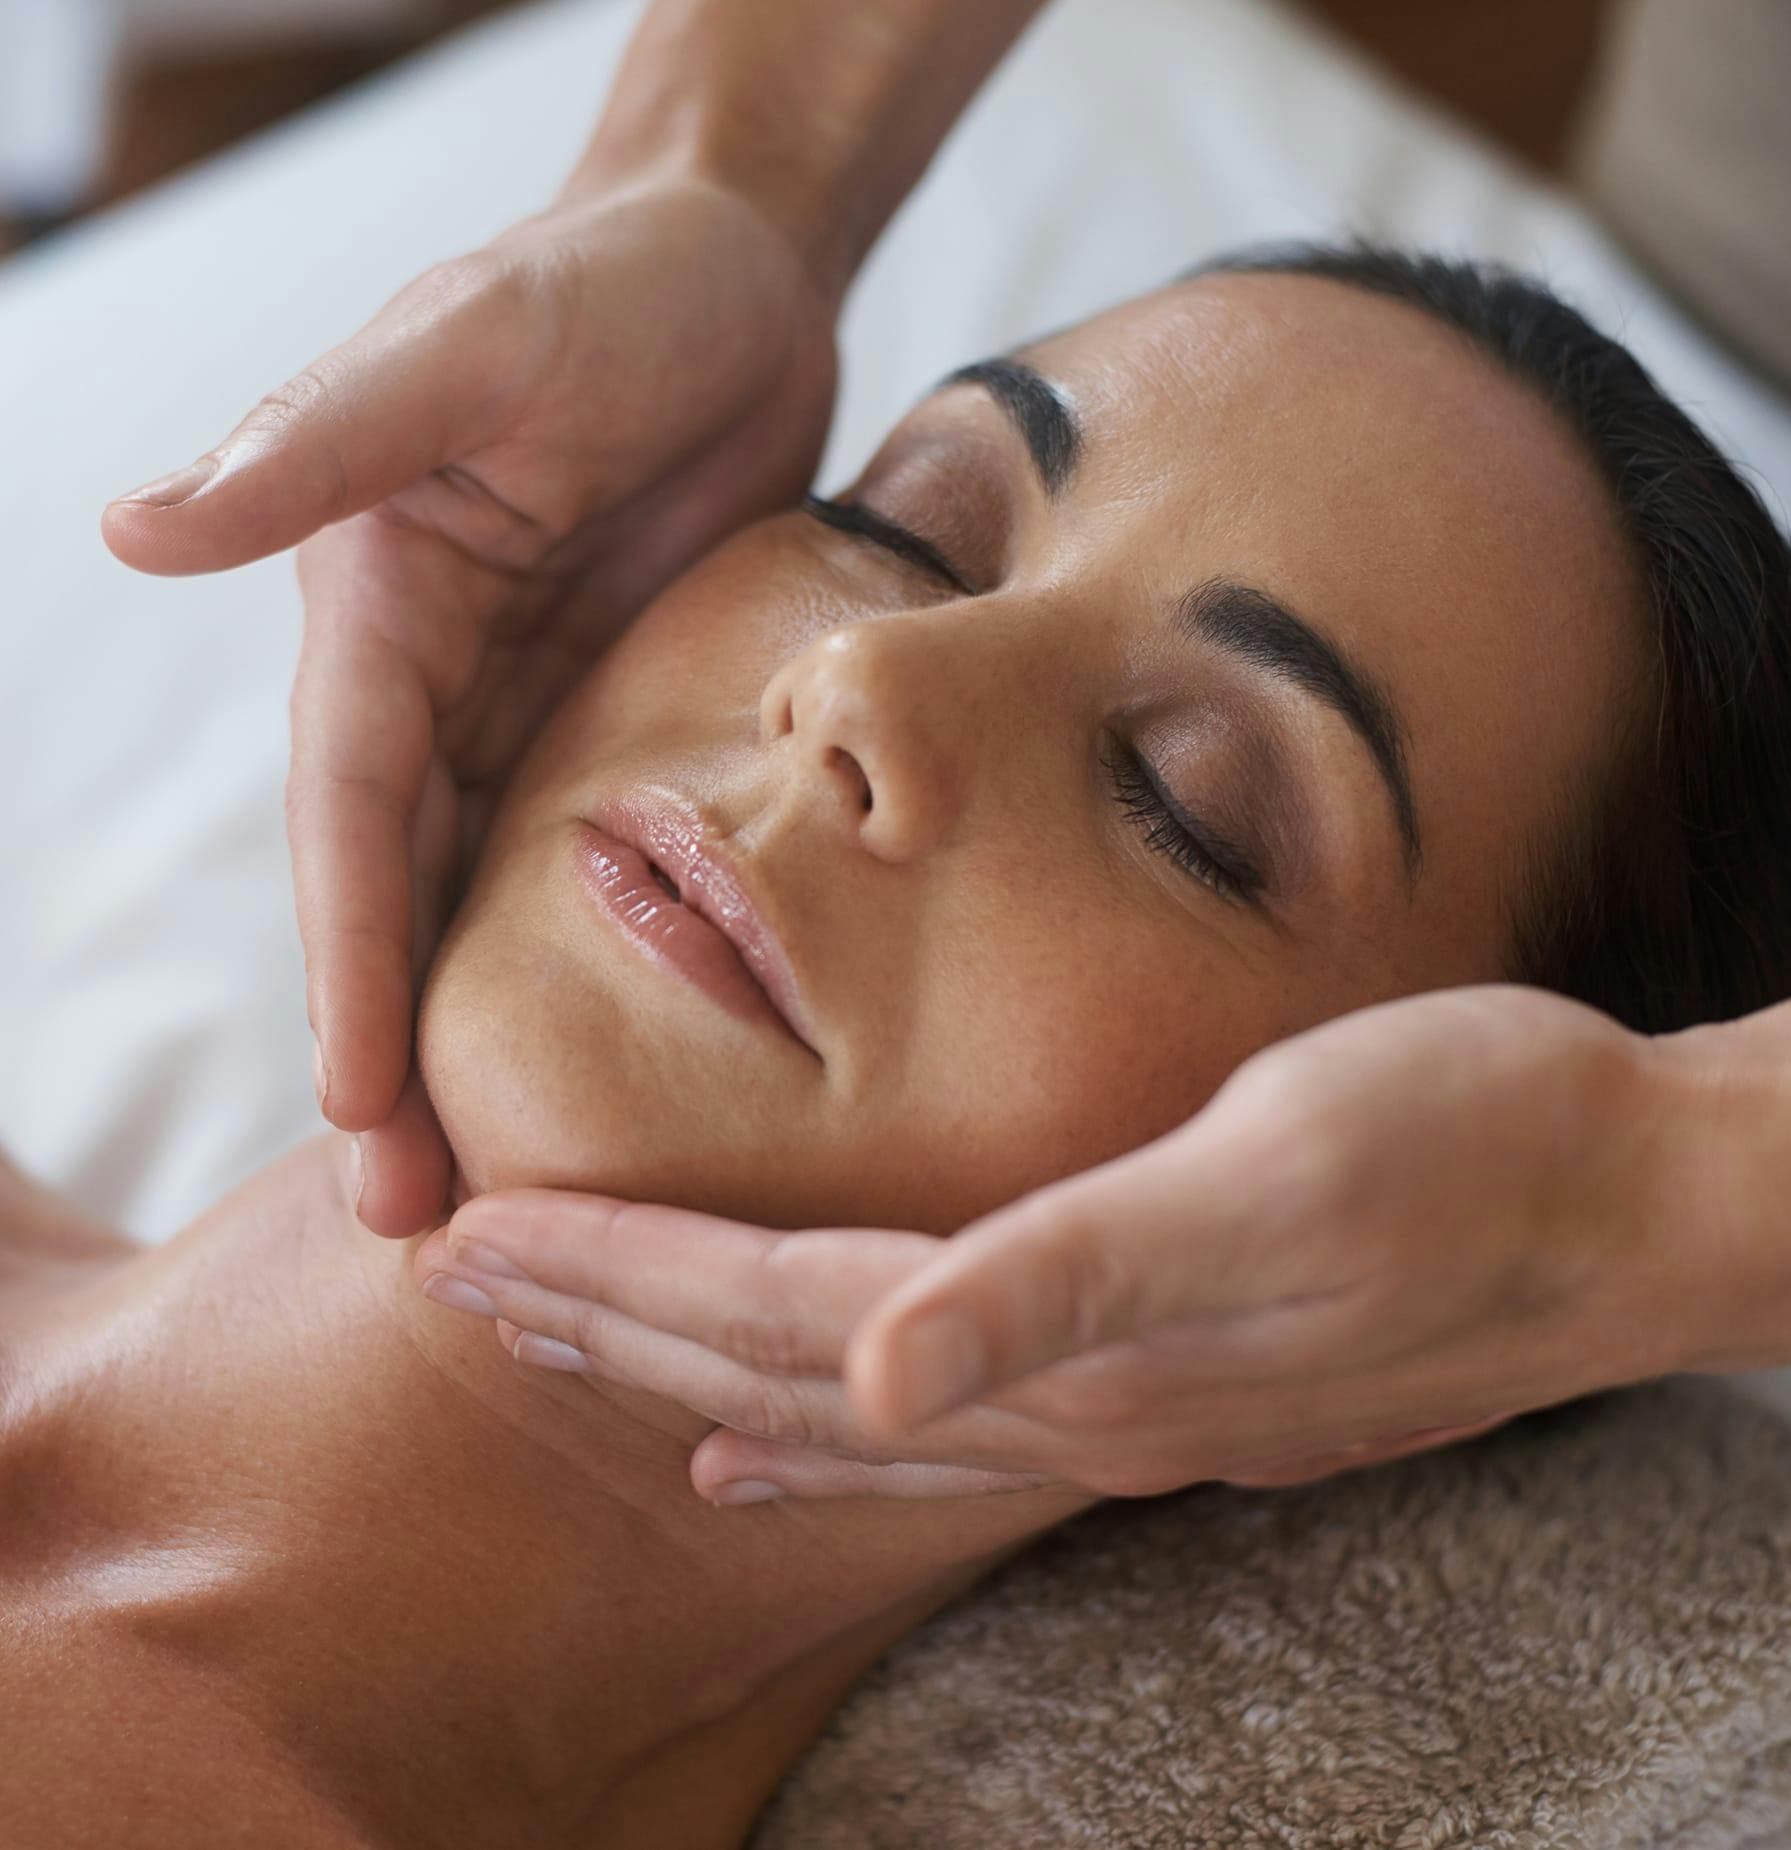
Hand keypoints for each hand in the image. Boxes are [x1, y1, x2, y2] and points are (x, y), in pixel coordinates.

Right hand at [101, 176, 838, 1233]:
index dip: (353, 968)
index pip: (352, 822)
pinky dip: (581, 969)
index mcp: (378, 618)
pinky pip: (590, 863)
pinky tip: (604, 1069)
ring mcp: (529, 709)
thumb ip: (326, 445)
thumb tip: (135, 526)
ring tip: (503, 1194)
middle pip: (405, 900)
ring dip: (484, 1048)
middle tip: (419, 1228)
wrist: (733, 272)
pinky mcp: (621, 719)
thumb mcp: (471, 350)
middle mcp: (434, 683)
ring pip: (489, 908)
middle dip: (402, 1059)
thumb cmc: (603, 285)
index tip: (361, 1111)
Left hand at [418, 986, 1698, 1498]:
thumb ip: (1069, 1281)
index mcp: (1064, 1340)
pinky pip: (938, 1419)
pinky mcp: (1161, 1375)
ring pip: (839, 1401)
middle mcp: (1067, 1399)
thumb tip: (869, 1383)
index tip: (472, 1242)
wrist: (1626, 1196)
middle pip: (779, 1372)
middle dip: (610, 1329)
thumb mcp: (1274, 1174)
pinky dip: (826, 1425)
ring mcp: (1115, 1404)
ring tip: (569, 1356)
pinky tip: (774, 1435)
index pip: (778, 1315)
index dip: (621, 1279)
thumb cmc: (1465, 1146)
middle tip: (454, 1290)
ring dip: (690, 1372)